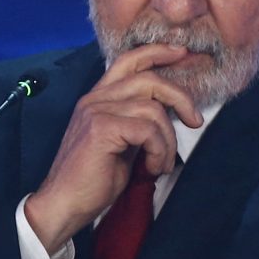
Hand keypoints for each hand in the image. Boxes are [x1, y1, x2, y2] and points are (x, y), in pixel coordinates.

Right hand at [21, 44, 204, 253]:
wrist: (63, 206)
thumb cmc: (93, 180)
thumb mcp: (122, 142)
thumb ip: (138, 121)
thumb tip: (171, 110)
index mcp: (98, 98)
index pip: (129, 60)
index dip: (157, 52)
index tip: (182, 53)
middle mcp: (95, 99)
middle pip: (149, 78)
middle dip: (180, 97)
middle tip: (194, 120)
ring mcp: (96, 111)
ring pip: (153, 109)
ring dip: (168, 139)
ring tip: (162, 163)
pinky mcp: (101, 129)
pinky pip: (148, 130)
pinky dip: (159, 150)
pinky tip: (153, 167)